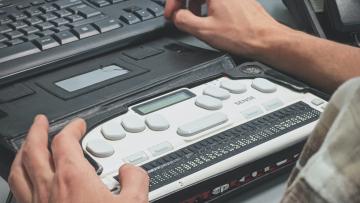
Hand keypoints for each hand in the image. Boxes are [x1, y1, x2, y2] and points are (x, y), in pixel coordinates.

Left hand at [8, 115, 148, 202]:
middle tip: (41, 121)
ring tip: (28, 144)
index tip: (79, 125)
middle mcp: (49, 188)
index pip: (65, 141)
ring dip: (23, 151)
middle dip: (37, 131)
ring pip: (19, 170)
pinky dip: (19, 177)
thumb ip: (136, 179)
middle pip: (34, 150)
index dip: (72, 128)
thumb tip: (130, 169)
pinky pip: (18, 191)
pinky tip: (25, 180)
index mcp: (73, 178)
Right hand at [165, 0, 289, 56]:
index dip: (173, 2)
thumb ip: (183, 20)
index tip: (171, 14)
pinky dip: (208, 5)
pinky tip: (208, 19)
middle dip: (183, 3)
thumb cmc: (243, 35)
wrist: (266, 40)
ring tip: (194, 19)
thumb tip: (177, 16)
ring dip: (195, 4)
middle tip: (178, 16)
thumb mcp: (204, 31)